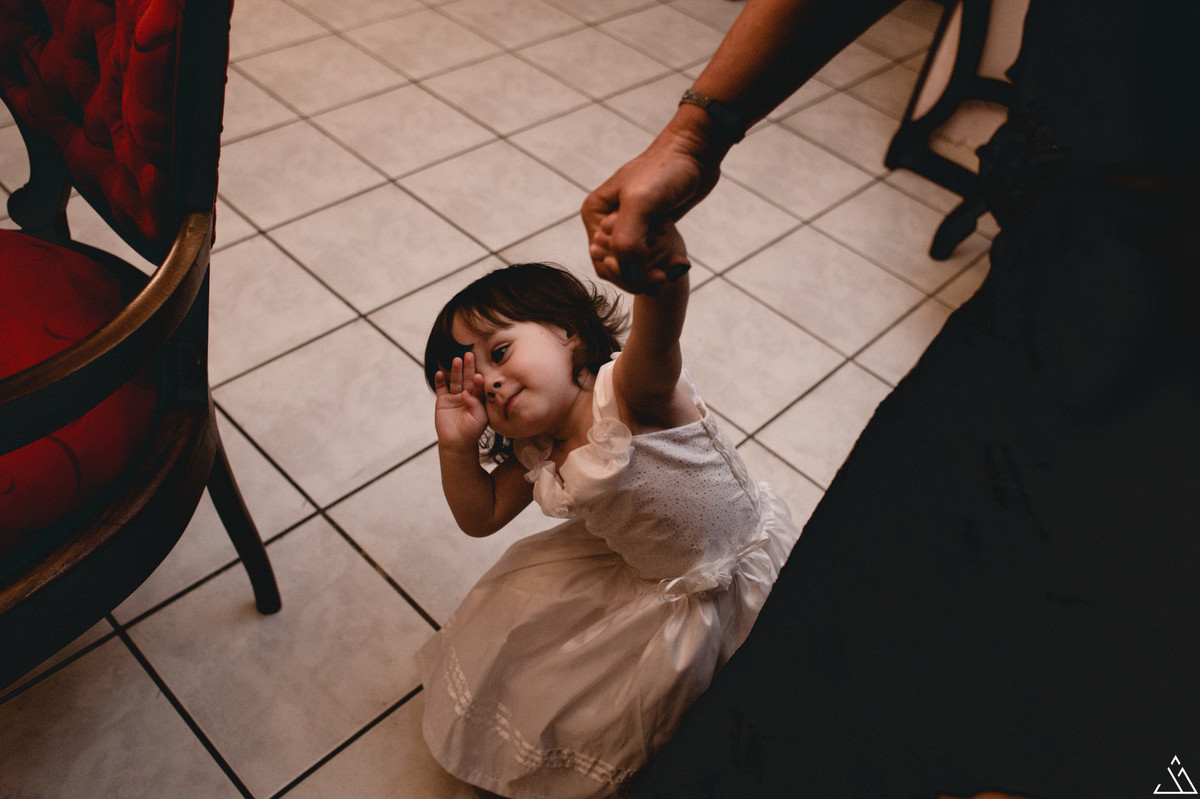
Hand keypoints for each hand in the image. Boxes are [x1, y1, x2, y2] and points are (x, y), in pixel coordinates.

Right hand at [433, 352, 487, 450]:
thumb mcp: (479, 419)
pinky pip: (441, 388)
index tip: (478, 376)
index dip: (478, 381)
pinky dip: (440, 380)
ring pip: (455, 380)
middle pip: (468, 378)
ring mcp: (455, 396)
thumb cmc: (471, 431)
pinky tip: (440, 373)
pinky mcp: (443, 400)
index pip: (479, 386)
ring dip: (456, 370)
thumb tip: (466, 393)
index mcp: (478, 398)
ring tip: (457, 360)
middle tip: (470, 355)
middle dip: (469, 367)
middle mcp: (467, 395)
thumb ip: (476, 404)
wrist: (457, 443)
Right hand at [582, 109, 723, 291]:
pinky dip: (665, 263)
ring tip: (676, 270)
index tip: (654, 275)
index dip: (626, 276)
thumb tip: (628, 274)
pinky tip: (681, 262)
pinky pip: (652, 256)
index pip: (603, 263)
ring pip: (637, 265)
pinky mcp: (650, 227)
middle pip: (619, 268)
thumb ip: (627, 241)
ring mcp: (629, 225)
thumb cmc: (665, 171)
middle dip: (642, 277)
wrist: (695, 151)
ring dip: (655, 273)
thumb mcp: (640, 204)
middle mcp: (607, 221)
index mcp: (595, 214)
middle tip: (665, 278)